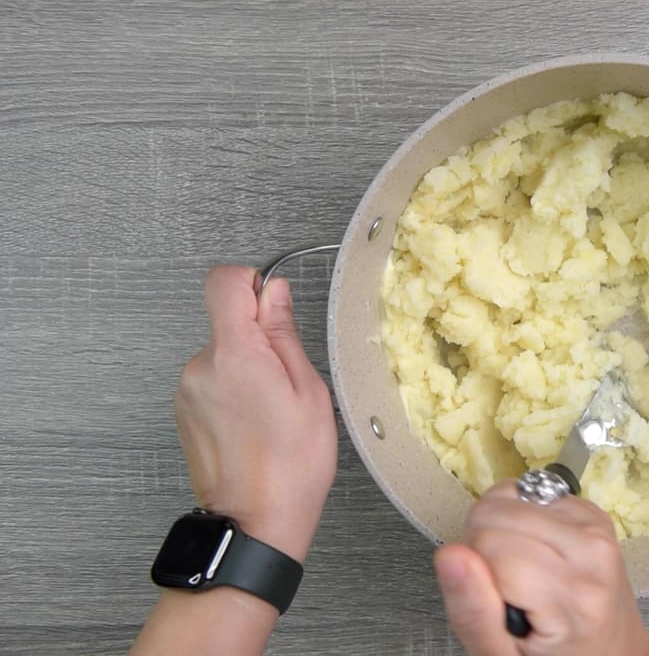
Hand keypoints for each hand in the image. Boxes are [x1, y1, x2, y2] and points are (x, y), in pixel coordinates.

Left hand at [174, 266, 336, 561]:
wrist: (256, 522)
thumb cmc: (292, 465)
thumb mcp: (309, 391)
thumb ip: (284, 334)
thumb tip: (273, 293)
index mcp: (235, 355)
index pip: (224, 282)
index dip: (251, 283)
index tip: (272, 305)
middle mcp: (200, 368)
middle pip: (226, 323)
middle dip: (259, 340)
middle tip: (288, 383)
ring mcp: (187, 392)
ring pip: (222, 355)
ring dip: (247, 370)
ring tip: (273, 412)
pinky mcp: (184, 413)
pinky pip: (212, 383)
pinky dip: (234, 393)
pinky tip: (256, 426)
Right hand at [434, 480, 648, 655]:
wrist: (612, 653)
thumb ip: (473, 612)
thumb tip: (451, 554)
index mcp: (572, 594)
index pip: (489, 542)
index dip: (474, 569)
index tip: (494, 599)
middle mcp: (592, 552)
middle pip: (499, 511)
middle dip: (485, 544)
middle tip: (504, 586)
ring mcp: (596, 528)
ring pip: (513, 496)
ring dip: (505, 530)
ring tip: (521, 573)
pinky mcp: (593, 513)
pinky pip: (533, 493)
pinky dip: (524, 520)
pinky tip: (537, 554)